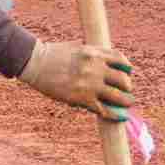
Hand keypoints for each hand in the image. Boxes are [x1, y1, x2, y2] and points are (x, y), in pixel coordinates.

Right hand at [21, 40, 135, 121]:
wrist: (36, 63)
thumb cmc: (53, 54)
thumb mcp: (76, 47)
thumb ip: (92, 54)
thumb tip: (105, 62)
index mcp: (94, 53)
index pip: (120, 59)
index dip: (127, 67)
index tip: (128, 72)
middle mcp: (95, 67)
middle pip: (123, 79)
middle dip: (127, 86)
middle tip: (127, 91)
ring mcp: (89, 84)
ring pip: (117, 96)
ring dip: (125, 102)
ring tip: (127, 104)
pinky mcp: (81, 98)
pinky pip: (103, 109)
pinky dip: (112, 114)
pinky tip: (118, 117)